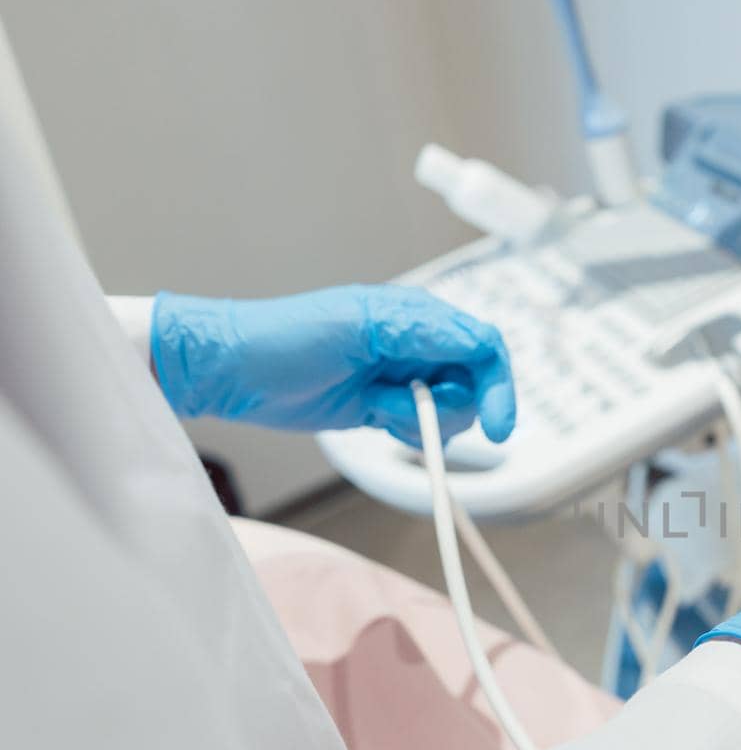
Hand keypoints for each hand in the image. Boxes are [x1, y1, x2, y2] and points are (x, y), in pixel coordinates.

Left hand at [151, 284, 514, 444]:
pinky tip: (373, 419)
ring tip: (374, 408)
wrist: (231, 371)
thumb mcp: (360, 327)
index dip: (500, 388)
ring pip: (452, 413)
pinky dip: (407, 433)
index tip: (499, 427)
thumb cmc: (285, 337)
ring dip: (418, 421)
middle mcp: (418, 344)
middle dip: (446, 408)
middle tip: (396, 408)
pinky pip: (423, 429)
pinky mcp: (387, 405)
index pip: (484, 349)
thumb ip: (425, 332)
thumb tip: (482, 342)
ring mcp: (404, 377)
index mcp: (417, 316)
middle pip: (474, 386)